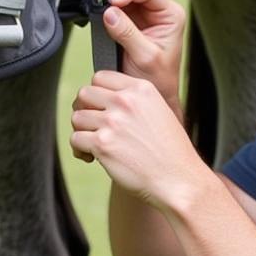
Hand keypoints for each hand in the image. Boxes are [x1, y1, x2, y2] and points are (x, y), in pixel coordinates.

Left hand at [70, 69, 202, 211]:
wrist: (179, 180)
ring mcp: (113, 122)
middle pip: (84, 93)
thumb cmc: (170, 151)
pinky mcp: (102, 144)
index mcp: (141, 89)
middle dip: (84, 110)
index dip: (96, 93)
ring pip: (77, 117)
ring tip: (94, 144)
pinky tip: (93, 157)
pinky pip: (76, 139)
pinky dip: (80, 150)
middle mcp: (126, 101)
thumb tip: (102, 98)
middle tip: (92, 126)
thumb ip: (133, 100)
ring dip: (81, 131)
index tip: (100, 108)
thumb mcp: (159, 111)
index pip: (101, 76)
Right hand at [99, 0, 185, 112]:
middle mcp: (157, 10)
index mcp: (170, 15)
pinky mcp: (126, 19)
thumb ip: (127, 34)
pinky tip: (98, 2)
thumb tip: (110, 13)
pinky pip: (114, 0)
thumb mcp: (145, 57)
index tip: (113, 1)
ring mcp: (140, 13)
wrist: (151, 93)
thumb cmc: (157, 78)